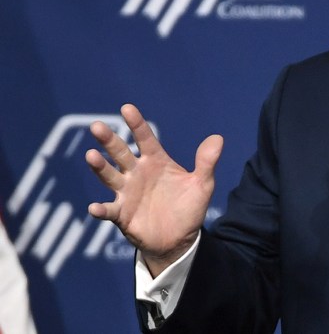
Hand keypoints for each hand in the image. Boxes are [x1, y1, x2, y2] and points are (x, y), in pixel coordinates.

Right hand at [86, 104, 222, 276]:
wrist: (180, 239)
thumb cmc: (188, 208)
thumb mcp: (202, 184)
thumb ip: (206, 162)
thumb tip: (218, 138)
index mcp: (156, 162)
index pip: (145, 139)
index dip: (137, 124)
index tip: (127, 108)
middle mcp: (137, 173)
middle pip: (120, 153)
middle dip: (109, 140)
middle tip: (97, 126)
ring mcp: (127, 193)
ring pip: (110, 176)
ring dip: (100, 167)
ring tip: (91, 156)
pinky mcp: (122, 214)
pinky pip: (109, 210)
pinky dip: (101, 209)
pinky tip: (94, 207)